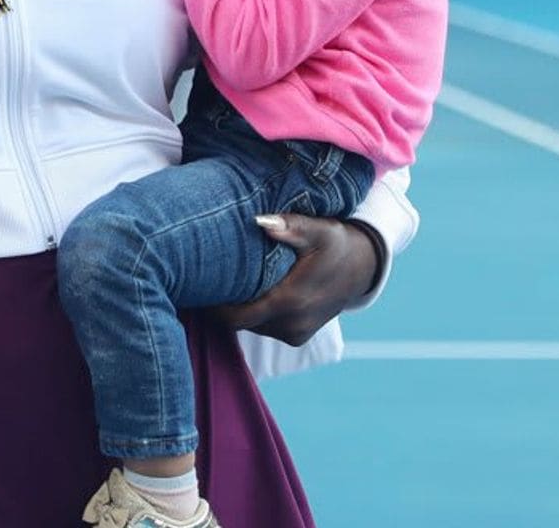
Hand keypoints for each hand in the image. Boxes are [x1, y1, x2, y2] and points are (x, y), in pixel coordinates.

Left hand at [213, 214, 383, 345]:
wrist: (363, 269)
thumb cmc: (336, 244)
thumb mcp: (319, 230)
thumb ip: (290, 226)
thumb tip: (260, 221)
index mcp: (291, 301)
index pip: (237, 316)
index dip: (213, 306)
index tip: (195, 286)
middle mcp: (292, 324)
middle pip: (240, 322)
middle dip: (221, 305)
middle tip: (201, 281)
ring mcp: (295, 334)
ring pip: (251, 325)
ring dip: (238, 309)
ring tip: (222, 283)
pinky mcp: (297, 337)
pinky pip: (265, 327)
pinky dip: (254, 313)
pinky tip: (248, 292)